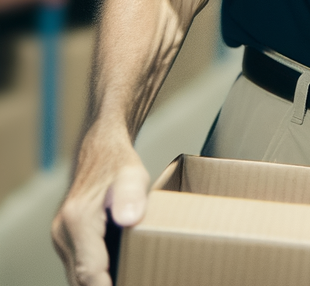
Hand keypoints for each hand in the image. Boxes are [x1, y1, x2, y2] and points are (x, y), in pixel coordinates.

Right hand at [52, 127, 149, 285]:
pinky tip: (117, 268)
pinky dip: (95, 272)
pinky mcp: (65, 239)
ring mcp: (61, 238)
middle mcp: (62, 233)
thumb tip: (129, 219)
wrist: (100, 151)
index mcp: (77, 221)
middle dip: (104, 285)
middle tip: (134, 278)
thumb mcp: (132, 176)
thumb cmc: (119, 164)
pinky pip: (79, 264)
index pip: (90, 271)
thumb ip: (131, 197)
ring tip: (128, 274)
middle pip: (81, 278)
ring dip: (98, 280)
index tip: (129, 284)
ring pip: (78, 274)